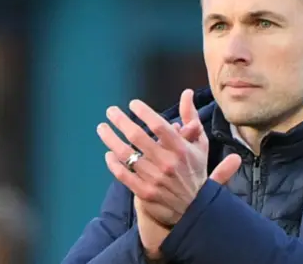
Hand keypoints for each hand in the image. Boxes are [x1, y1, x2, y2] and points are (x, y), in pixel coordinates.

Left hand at [98, 89, 241, 256]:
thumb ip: (191, 118)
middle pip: (137, 137)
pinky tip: (108, 154)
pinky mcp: (144, 193)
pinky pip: (123, 175)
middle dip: (121, 121)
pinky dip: (113, 163)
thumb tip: (186, 93)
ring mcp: (154, 178)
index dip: (144, 112)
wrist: (194, 208)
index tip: (133, 103)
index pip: (159, 125)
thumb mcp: (199, 144)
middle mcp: (167, 163)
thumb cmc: (195, 170)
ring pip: (126, 155)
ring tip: (102, 128)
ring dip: (111, 139)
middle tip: (110, 111)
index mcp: (181, 149)